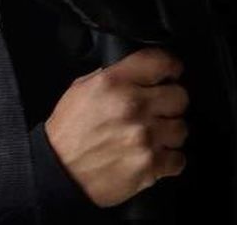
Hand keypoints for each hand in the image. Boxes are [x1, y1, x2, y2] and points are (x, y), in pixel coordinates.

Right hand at [45, 48, 188, 207]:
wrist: (55, 174)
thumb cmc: (68, 133)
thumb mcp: (81, 90)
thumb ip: (114, 75)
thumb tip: (141, 70)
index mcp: (114, 83)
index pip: (161, 62)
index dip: (170, 68)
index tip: (170, 76)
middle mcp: (133, 106)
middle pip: (180, 96)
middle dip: (170, 105)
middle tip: (156, 113)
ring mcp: (144, 136)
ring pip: (181, 128)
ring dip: (169, 135)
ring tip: (150, 139)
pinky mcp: (149, 163)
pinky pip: (178, 159)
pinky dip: (169, 161)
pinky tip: (152, 158)